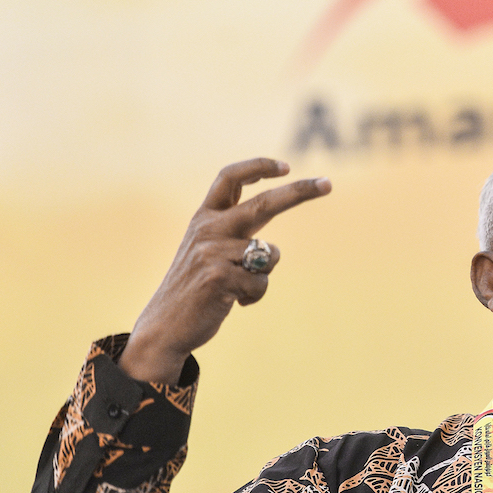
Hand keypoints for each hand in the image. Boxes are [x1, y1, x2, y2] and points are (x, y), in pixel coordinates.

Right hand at [118, 158, 331, 384]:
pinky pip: (262, 283)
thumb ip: (233, 229)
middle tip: (328, 183)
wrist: (164, 326)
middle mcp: (208, 229)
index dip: (258, 166)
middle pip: (264, 203)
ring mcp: (212, 252)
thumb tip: (274, 220)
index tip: (286, 166)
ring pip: (270, 255)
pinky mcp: (219, 277)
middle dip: (299, 192)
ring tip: (235, 287)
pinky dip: (254, 295)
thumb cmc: (196, 287)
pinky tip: (233, 301)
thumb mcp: (208, 249)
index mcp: (204, 217)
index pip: (229, 178)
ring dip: (262, 276)